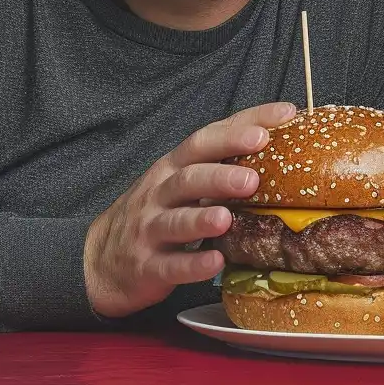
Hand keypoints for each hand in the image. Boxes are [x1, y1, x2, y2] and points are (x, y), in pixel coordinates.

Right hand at [82, 101, 294, 318]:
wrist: (100, 260)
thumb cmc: (156, 213)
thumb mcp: (180, 181)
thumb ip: (220, 164)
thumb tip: (281, 143)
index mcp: (173, 167)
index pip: (207, 139)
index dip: (243, 126)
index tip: (283, 117)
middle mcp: (159, 194)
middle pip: (188, 178)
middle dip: (221, 176)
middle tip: (252, 179)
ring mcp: (149, 230)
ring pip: (175, 221)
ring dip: (201, 219)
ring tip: (227, 219)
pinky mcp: (146, 267)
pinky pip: (170, 266)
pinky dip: (192, 266)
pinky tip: (215, 264)